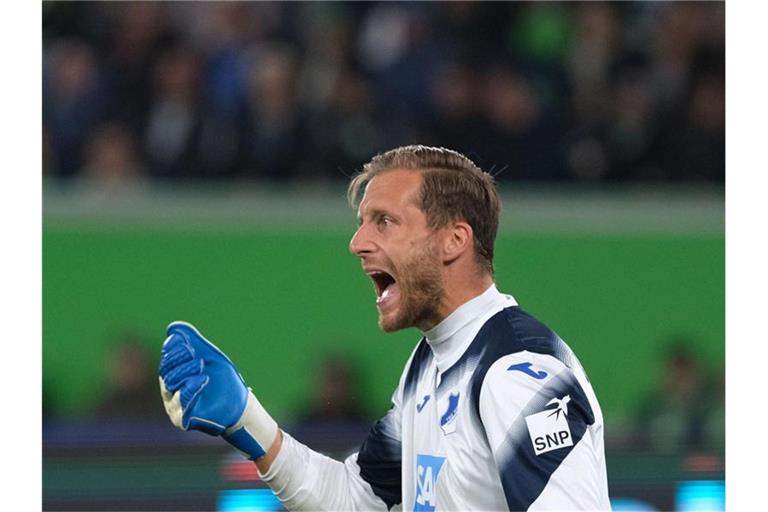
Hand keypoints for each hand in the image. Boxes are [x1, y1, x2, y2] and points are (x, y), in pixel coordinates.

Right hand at [159, 321, 277, 459]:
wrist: (239, 403)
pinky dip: (190, 388)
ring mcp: (174, 405)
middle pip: (166, 372)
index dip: (175, 350)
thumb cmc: (223, 379)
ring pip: (171, 385)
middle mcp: (169, 390)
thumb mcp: (208, 356)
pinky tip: (202, 379)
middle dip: (180, 361)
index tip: (188, 345)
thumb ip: (192, 341)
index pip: (167, 359)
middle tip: (197, 356)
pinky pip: (180, 402)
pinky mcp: (182, 419)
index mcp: (174, 373)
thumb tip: (173, 327)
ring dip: (186, 372)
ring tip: (201, 365)